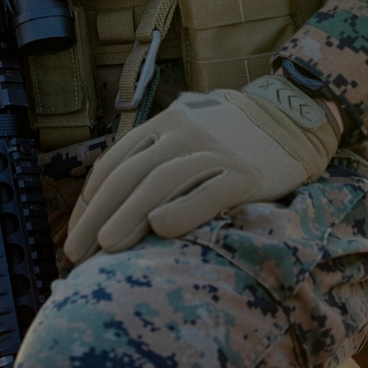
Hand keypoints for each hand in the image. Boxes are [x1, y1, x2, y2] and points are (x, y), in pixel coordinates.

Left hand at [64, 73, 340, 263]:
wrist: (293, 116)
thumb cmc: (232, 134)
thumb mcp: (189, 127)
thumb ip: (156, 151)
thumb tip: (111, 196)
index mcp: (165, 122)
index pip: (115, 160)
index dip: (91, 198)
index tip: (75, 229)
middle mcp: (184, 132)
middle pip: (131, 174)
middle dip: (98, 214)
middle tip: (77, 251)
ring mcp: (215, 151)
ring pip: (162, 182)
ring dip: (129, 215)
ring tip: (106, 247)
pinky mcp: (246, 174)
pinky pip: (209, 192)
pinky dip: (183, 209)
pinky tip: (160, 228)